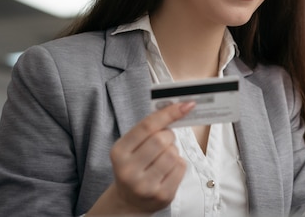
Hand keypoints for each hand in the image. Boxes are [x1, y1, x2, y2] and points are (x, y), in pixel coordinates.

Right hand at [87, 101, 194, 215]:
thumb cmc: (135, 165)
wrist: (130, 201)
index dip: (168, 113)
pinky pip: (181, 167)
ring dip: (174, 151)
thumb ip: (149, 128)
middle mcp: (128, 170)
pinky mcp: (162, 195)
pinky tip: (168, 171)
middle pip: (162, 139)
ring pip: (173, 154)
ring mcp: (144, 185)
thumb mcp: (132, 147)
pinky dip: (179, 164)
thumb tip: (179, 106)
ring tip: (164, 159)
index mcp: (118, 152)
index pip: (146, 126)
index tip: (186, 104)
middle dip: (168, 136)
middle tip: (164, 142)